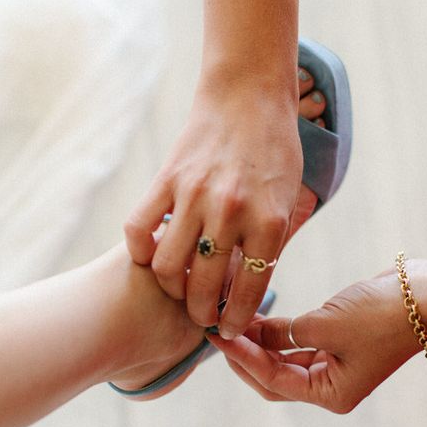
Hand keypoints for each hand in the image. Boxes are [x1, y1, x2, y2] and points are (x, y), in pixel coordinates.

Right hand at [124, 77, 300, 338]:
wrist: (248, 96)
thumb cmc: (275, 151)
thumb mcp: (288, 200)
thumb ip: (268, 243)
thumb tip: (244, 289)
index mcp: (268, 220)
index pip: (247, 290)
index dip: (235, 319)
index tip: (228, 330)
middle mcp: (230, 211)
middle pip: (202, 287)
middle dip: (200, 313)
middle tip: (201, 315)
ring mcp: (194, 195)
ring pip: (167, 267)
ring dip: (171, 289)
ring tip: (179, 289)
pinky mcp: (166, 179)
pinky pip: (138, 229)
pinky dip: (140, 252)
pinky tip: (151, 257)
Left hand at [211, 260, 426, 412]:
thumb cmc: (381, 314)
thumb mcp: (325, 325)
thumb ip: (282, 333)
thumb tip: (251, 334)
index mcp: (331, 394)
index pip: (272, 380)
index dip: (241, 357)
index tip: (216, 335)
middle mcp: (330, 385)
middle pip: (273, 376)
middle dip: (244, 355)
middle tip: (217, 330)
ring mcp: (334, 364)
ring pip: (282, 359)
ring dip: (257, 341)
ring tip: (230, 318)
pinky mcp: (336, 341)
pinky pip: (295, 342)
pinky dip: (275, 332)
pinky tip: (254, 315)